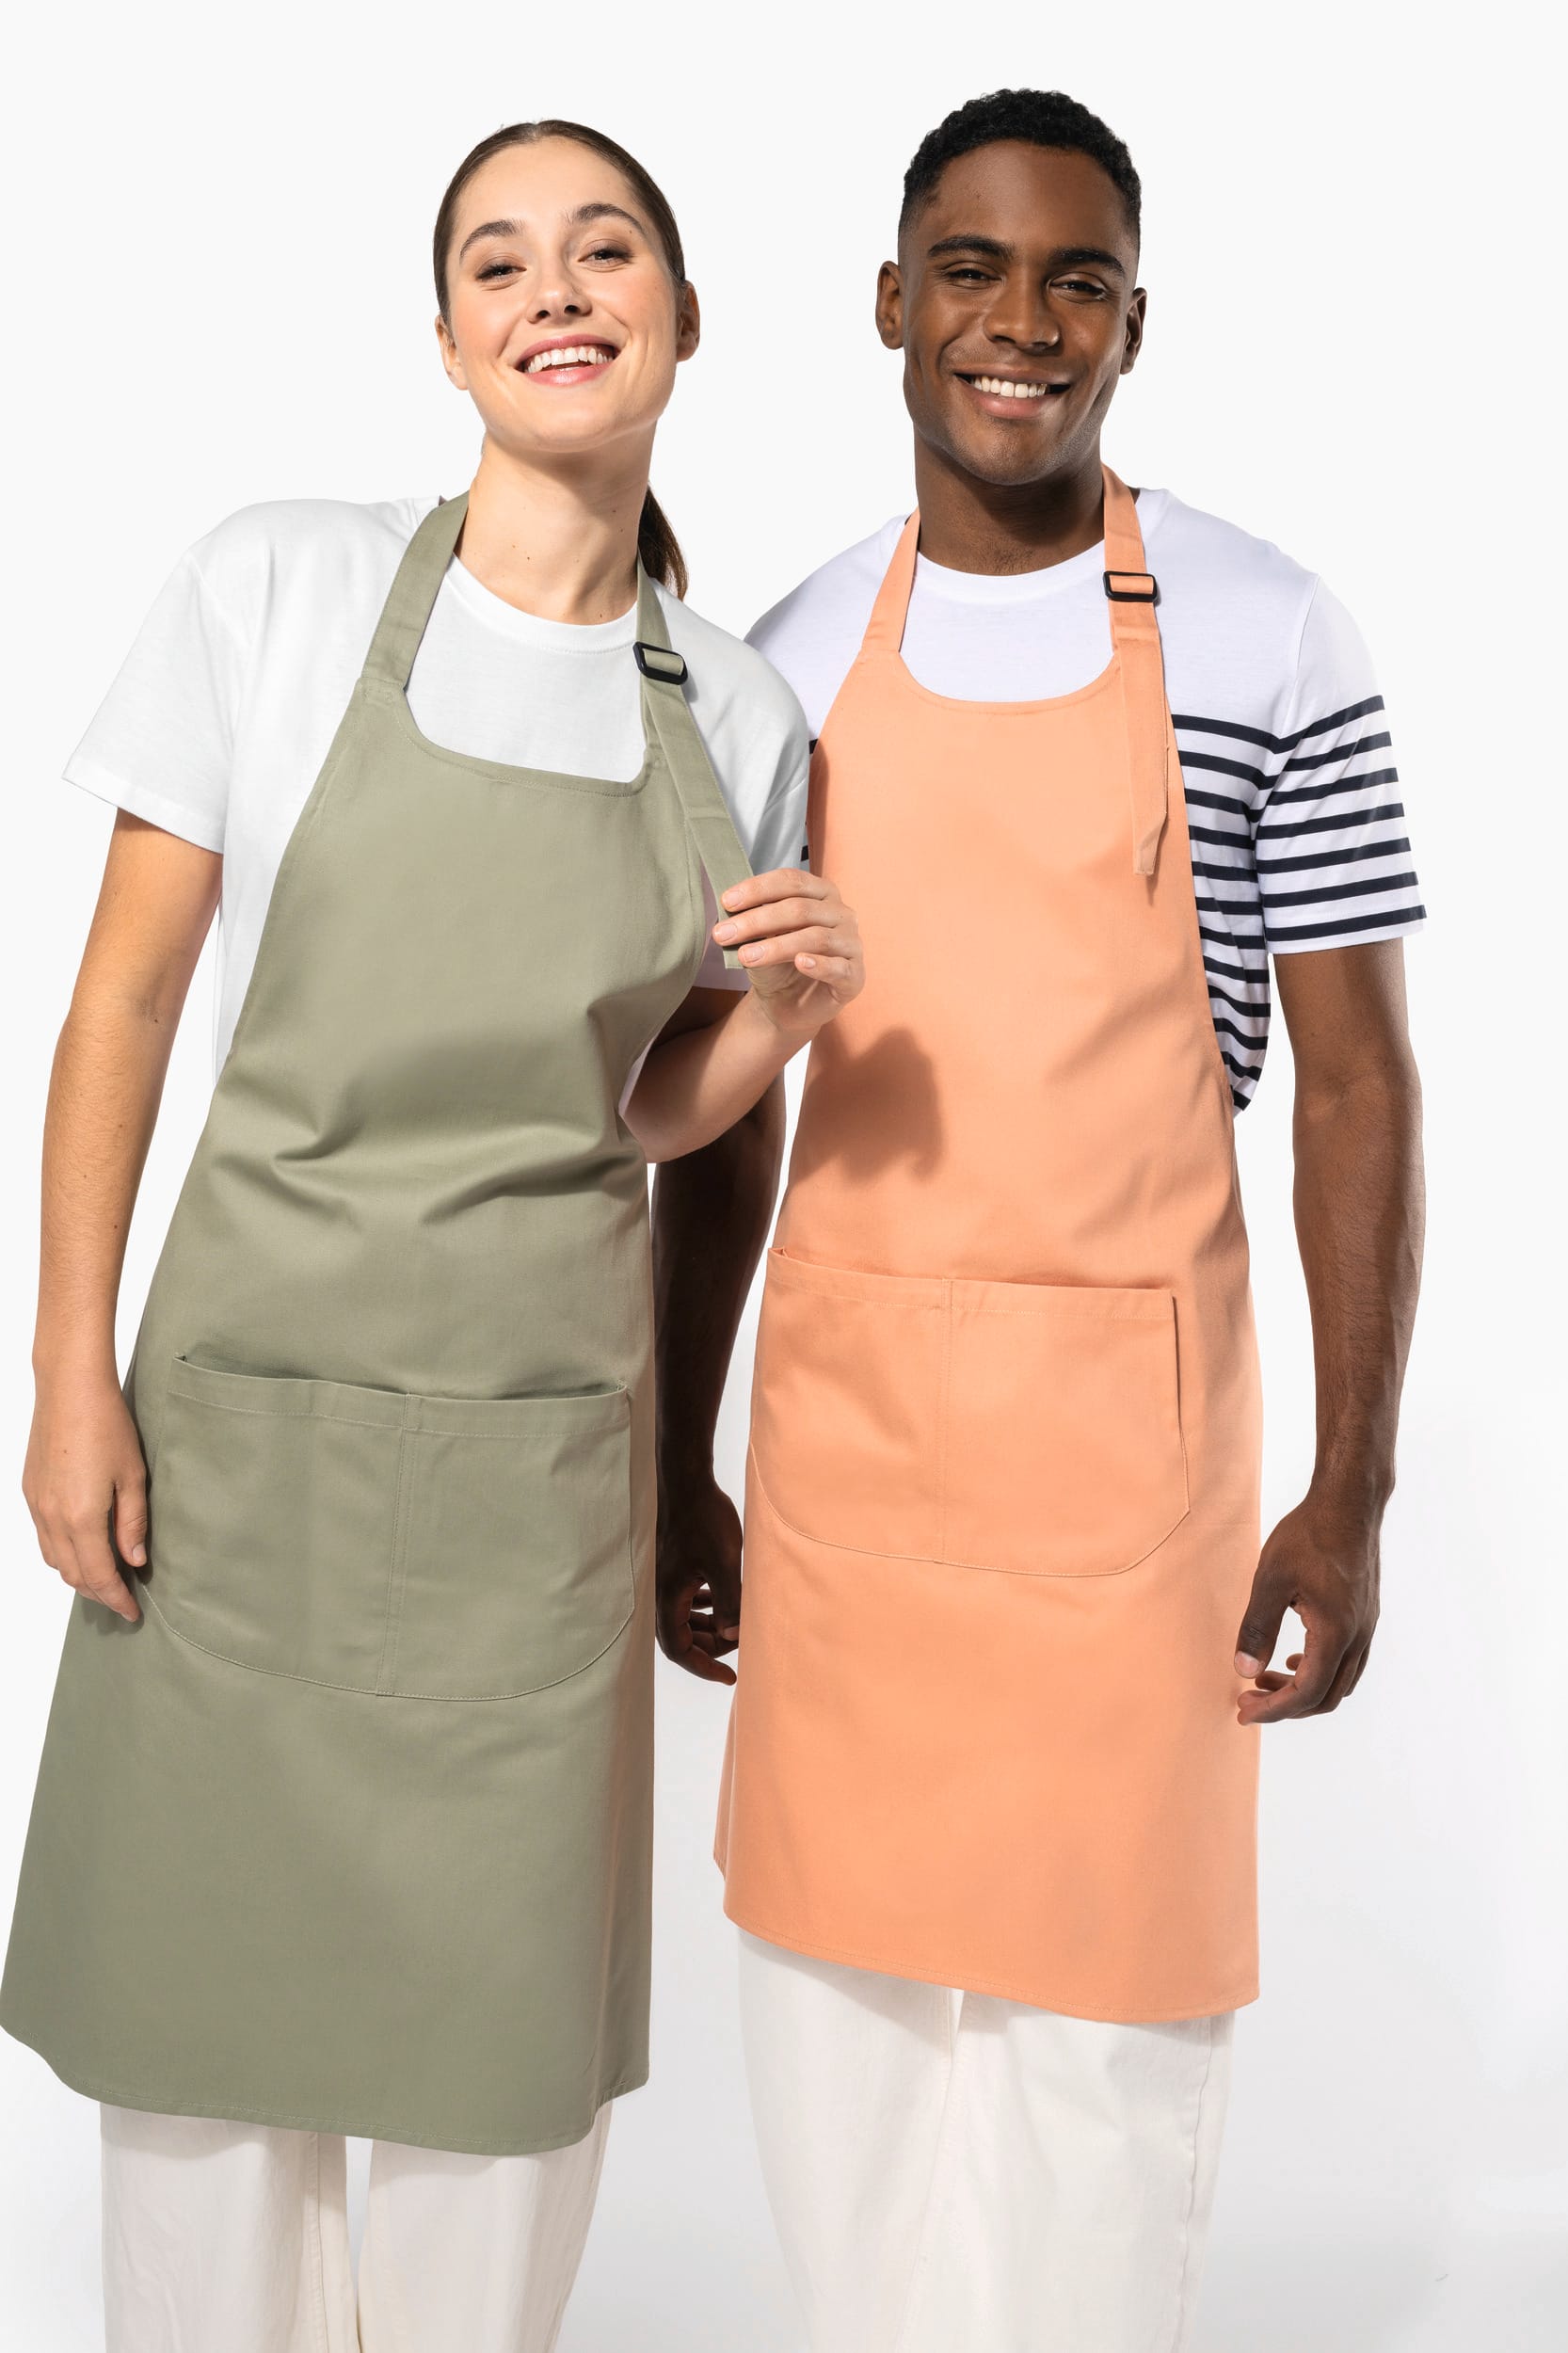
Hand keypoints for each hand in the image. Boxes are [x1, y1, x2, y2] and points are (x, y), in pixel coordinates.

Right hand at [23, 1371, 145, 1623]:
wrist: (69, 1389)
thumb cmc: (107, 1425)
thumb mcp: (133, 1476)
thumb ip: (133, 1524)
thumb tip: (134, 1561)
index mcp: (82, 1518)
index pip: (99, 1576)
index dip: (116, 1599)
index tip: (132, 1612)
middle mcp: (53, 1518)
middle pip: (74, 1574)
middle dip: (99, 1592)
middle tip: (124, 1598)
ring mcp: (37, 1506)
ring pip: (55, 1560)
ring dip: (79, 1575)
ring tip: (107, 1576)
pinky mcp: (30, 1493)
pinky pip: (44, 1539)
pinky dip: (63, 1553)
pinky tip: (84, 1546)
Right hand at [656, 1470, 741, 1685]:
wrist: (688, 1480)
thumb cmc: (705, 1518)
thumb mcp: (726, 1563)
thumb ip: (730, 1601)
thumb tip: (734, 1635)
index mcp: (669, 1596)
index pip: (679, 1649)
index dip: (703, 1667)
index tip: (729, 1677)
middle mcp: (662, 1590)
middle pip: (682, 1636)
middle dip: (711, 1646)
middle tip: (742, 1644)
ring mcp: (668, 1577)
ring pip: (684, 1618)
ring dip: (709, 1627)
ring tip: (736, 1626)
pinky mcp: (676, 1564)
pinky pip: (687, 1599)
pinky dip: (705, 1607)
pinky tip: (723, 1600)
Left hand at [711, 870, 862, 1041]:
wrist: (789, 1006)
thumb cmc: (777, 965)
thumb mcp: (760, 938)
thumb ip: (753, 921)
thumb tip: (729, 908)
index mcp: (821, 893)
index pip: (791, 881)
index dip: (757, 889)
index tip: (726, 902)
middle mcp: (841, 914)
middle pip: (799, 909)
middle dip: (757, 921)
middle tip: (723, 934)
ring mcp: (852, 944)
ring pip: (815, 937)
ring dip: (777, 946)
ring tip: (746, 956)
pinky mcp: (855, 976)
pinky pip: (838, 967)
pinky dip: (819, 964)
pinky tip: (799, 963)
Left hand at [1233, 1488, 1379, 1723]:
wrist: (1349, 1504)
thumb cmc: (1308, 1535)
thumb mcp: (1271, 1579)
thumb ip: (1257, 1628)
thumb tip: (1243, 1670)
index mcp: (1335, 1633)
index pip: (1306, 1693)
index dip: (1273, 1709)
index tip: (1242, 1711)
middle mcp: (1358, 1638)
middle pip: (1326, 1697)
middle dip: (1286, 1706)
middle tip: (1248, 1699)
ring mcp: (1366, 1628)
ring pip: (1339, 1683)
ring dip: (1303, 1690)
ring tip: (1264, 1677)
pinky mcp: (1366, 1617)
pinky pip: (1347, 1663)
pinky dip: (1319, 1671)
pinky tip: (1293, 1657)